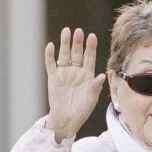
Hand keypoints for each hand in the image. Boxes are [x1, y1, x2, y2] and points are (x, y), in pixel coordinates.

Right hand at [44, 27, 105, 141]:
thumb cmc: (82, 110)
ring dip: (65, 44)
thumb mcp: (91, 99)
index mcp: (87, 75)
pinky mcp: (53, 78)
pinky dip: (50, 55)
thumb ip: (95, 87)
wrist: (67, 120)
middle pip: (77, 53)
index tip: (92, 36)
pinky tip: (51, 46)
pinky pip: (51, 64)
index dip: (90, 47)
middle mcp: (76, 71)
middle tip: (78, 31)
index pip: (90, 57)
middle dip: (77, 42)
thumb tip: (102, 76)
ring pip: (64, 55)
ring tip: (66, 31)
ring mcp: (64, 73)